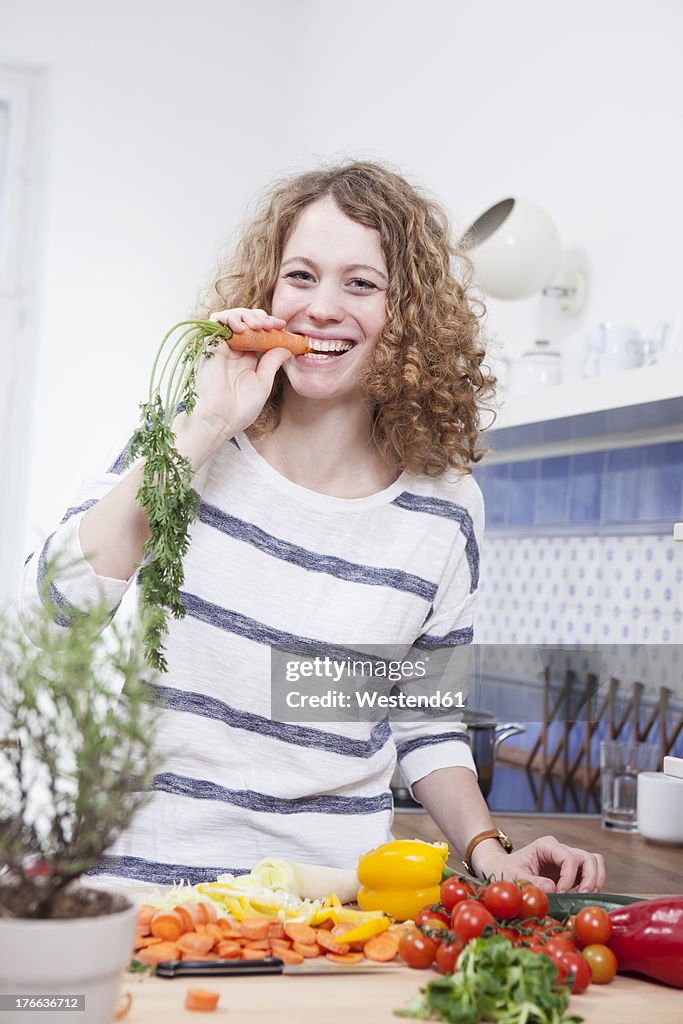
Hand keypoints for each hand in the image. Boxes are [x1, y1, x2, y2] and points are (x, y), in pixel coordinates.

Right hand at [174, 308, 291, 461]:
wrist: (221, 419)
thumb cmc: (241, 408)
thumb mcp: (263, 382)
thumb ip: (272, 362)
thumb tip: (286, 347)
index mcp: (247, 359)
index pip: (259, 333)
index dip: (271, 326)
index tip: (282, 326)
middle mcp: (234, 350)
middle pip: (247, 322)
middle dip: (260, 317)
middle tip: (270, 325)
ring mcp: (222, 347)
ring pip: (232, 317)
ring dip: (246, 315)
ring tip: (258, 325)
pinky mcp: (209, 345)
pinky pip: (215, 321)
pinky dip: (229, 317)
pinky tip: (241, 326)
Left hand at [474, 835, 605, 893]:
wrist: (501, 869)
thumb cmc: (505, 870)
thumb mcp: (513, 876)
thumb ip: (533, 882)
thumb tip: (554, 888)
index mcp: (546, 846)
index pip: (568, 857)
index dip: (569, 877)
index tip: (561, 893)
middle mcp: (559, 850)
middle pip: (588, 857)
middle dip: (590, 878)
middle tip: (582, 896)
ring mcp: (566, 859)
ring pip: (594, 862)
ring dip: (595, 879)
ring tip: (586, 896)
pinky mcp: (570, 872)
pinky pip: (590, 873)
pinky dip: (592, 884)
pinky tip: (582, 897)